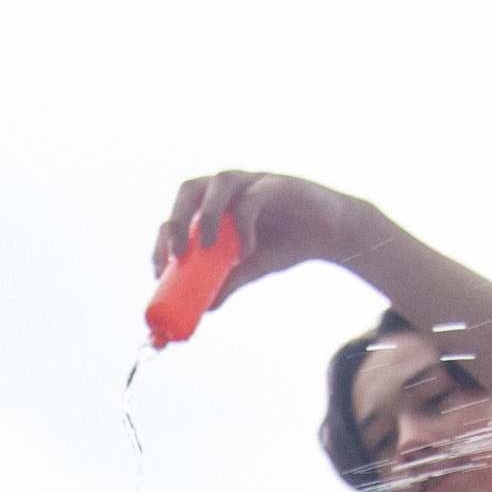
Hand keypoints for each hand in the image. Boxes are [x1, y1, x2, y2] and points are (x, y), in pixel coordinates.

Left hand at [153, 172, 381, 311]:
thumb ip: (227, 283)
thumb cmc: (286, 246)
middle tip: (176, 254)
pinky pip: (253, 197)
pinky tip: (246, 250)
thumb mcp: (250, 269)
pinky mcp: (278, 183)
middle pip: (190, 188)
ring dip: (206, 215)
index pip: (177, 214)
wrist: (332, 235)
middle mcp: (229, 188)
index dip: (162, 239)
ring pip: (218, 182)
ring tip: (205, 247)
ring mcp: (253, 181)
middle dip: (176, 220)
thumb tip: (205, 310)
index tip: (159, 270)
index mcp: (214, 205)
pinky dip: (243, 223)